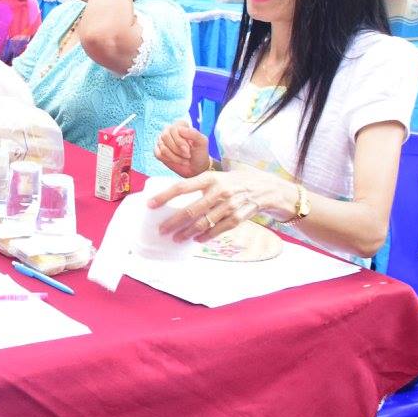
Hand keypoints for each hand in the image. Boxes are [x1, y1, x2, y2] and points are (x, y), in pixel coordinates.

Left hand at [148, 169, 296, 242]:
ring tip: (176, 238)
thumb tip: (174, 198)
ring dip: (187, 233)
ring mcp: (230, 205)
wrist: (267, 188)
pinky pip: (219, 230)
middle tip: (161, 230)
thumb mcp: (218, 177)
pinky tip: (197, 240)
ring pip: (203, 223)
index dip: (164, 196)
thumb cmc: (235, 182)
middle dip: (173, 222)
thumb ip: (200, 186)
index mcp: (210, 178)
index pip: (182, 187)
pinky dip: (206, 236)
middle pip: (191, 210)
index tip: (150, 204)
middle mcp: (219, 191)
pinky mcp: (239, 217)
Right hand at [154, 121, 210, 178]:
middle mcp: (169, 130)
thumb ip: (194, 133)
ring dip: (175, 157)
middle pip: (165, 136)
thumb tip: (179, 129)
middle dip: (177, 150)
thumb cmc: (199, 153)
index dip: (180, 141)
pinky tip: (176, 160)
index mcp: (179, 125)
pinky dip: (169, 160)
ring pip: (163, 148)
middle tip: (187, 155)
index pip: (173, 129)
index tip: (188, 149)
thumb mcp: (202, 142)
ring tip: (184, 159)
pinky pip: (159, 154)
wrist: (196, 167)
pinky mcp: (158, 151)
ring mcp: (162, 141)